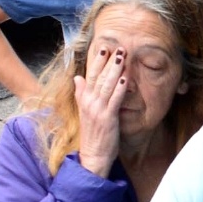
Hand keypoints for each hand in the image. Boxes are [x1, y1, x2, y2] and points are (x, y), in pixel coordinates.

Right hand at [74, 45, 125, 175]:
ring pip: (106, 85)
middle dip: (106, 61)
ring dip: (115, 69)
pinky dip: (119, 88)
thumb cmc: (93, 134)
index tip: (103, 48)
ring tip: (122, 56)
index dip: (96, 61)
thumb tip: (77, 78)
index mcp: (84, 99)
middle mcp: (89, 102)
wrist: (93, 155)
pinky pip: (114, 100)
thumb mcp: (84, 111)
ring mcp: (97, 110)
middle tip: (115, 46)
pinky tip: (124, 78)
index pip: (89, 75)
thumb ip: (81, 94)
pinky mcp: (107, 118)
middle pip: (97, 77)